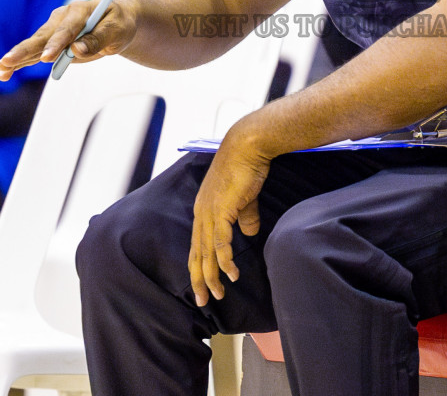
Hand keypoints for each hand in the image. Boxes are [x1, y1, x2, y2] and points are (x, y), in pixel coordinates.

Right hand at [0, 0, 134, 80]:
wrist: (117, 20)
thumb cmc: (119, 23)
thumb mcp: (117, 30)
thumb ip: (98, 39)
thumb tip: (76, 51)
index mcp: (78, 11)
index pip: (66, 30)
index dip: (56, 44)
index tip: (47, 58)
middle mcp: (61, 18)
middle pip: (42, 37)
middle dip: (25, 50)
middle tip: (7, 61)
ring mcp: (54, 28)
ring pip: (34, 46)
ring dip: (17, 58)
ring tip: (1, 69)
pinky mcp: (51, 40)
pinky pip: (35, 53)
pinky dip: (20, 62)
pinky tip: (4, 73)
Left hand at [188, 128, 271, 306]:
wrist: (248, 146)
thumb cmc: (246, 166)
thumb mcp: (245, 198)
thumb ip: (245, 217)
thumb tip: (250, 234)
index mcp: (204, 209)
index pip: (197, 244)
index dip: (199, 266)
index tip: (203, 285)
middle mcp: (202, 213)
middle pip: (196, 253)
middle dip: (199, 279)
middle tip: (202, 301)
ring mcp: (209, 212)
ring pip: (206, 252)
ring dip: (211, 276)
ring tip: (216, 294)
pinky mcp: (221, 210)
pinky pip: (220, 242)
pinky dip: (224, 261)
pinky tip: (230, 275)